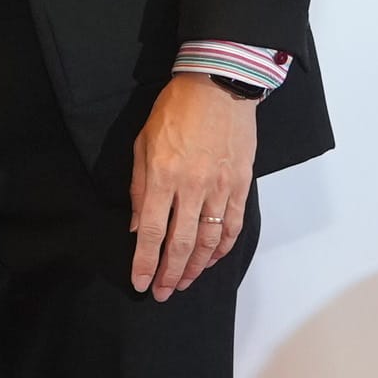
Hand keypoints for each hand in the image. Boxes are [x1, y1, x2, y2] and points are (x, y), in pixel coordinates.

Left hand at [125, 77, 258, 300]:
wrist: (218, 84)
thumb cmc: (176, 110)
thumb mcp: (143, 143)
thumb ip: (139, 188)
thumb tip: (138, 226)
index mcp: (163, 176)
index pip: (152, 232)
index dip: (145, 262)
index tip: (141, 282)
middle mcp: (192, 187)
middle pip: (180, 243)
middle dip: (170, 273)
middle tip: (162, 293)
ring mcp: (219, 187)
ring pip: (208, 240)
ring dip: (195, 266)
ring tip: (184, 282)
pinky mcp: (240, 183)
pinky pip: (232, 224)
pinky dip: (223, 247)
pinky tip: (212, 259)